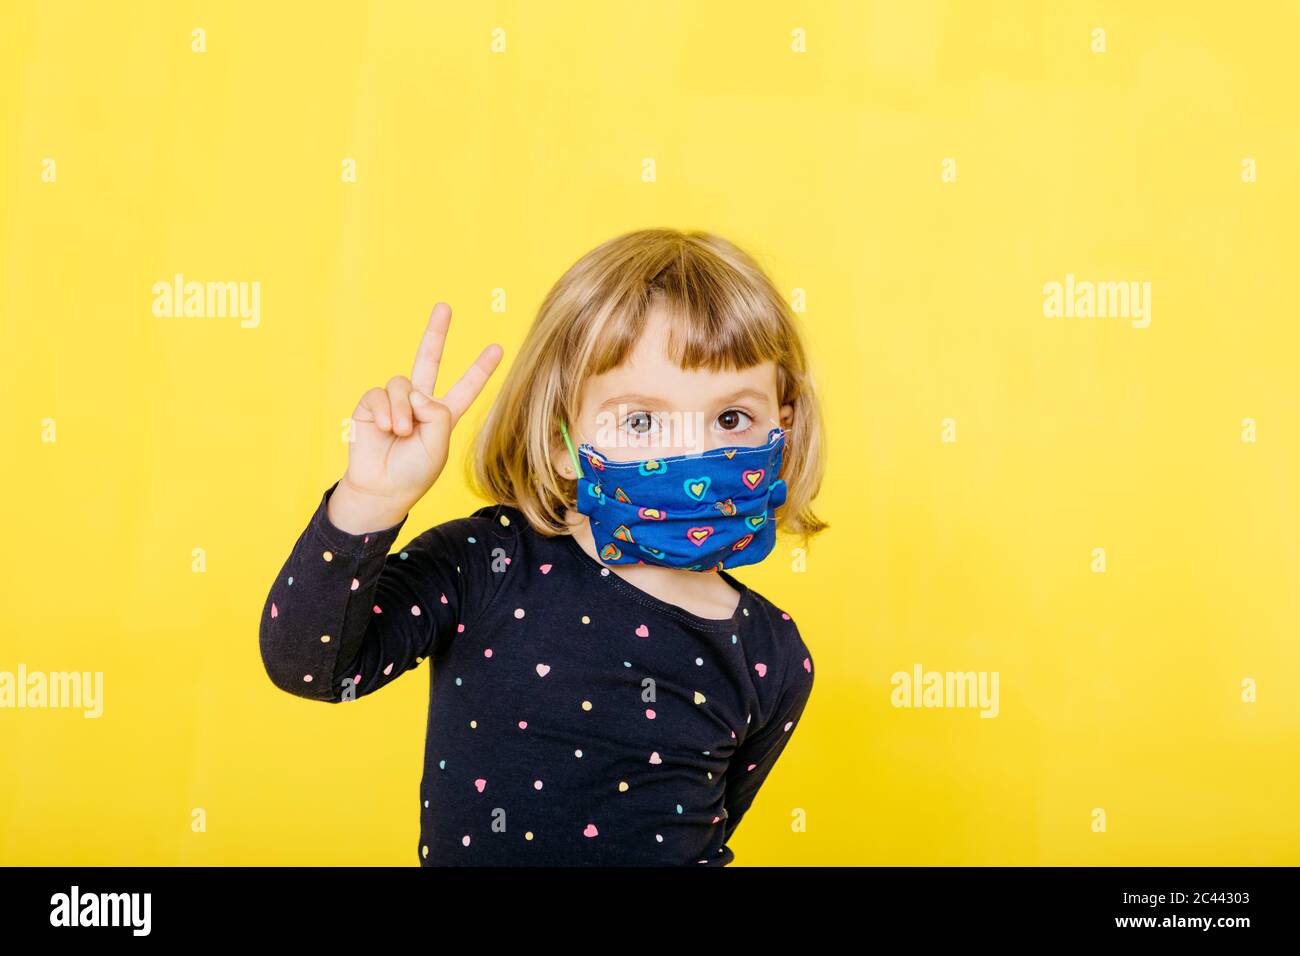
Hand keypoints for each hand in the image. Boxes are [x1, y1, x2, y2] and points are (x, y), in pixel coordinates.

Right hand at [328, 303, 502, 533]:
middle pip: (429, 359)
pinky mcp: (372, 405)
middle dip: (436, 333)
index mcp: (443, 414)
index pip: (465, 387)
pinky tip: (387, 429)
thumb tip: (416, 391)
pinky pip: (380, 394)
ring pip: (403, 383)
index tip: (498, 348)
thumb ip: (436, 414)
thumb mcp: (439, 446)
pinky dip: (386, 411)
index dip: (480, 369)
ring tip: (402, 432)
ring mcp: (396, 402)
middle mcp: (420, 402)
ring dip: (403, 410)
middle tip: (444, 307)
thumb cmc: (414, 473)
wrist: (382, 488)